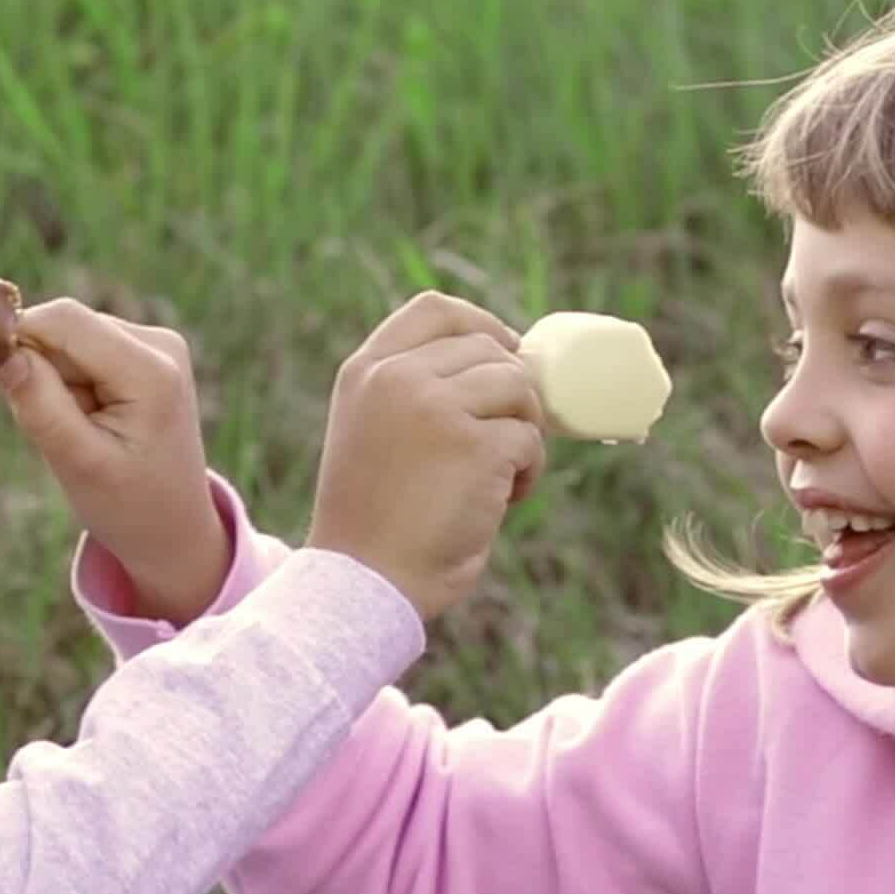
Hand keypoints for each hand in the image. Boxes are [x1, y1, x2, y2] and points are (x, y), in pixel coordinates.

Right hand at [0, 299, 230, 621]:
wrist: (175, 529)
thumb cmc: (128, 505)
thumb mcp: (77, 463)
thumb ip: (39, 405)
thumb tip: (1, 352)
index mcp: (151, 371)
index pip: (64, 320)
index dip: (18, 338)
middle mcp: (160, 344)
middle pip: (66, 328)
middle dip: (43, 372)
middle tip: (61, 429)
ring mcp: (157, 344)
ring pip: (69, 339)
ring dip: (58, 382)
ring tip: (82, 431)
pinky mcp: (145, 352)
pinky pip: (83, 351)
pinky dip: (73, 384)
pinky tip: (92, 421)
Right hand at [305, 291, 545, 618]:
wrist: (365, 582)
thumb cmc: (376, 521)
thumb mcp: (372, 432)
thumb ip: (413, 391)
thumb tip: (506, 365)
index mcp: (366, 371)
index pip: (435, 311)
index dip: (483, 324)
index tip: (506, 353)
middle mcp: (396, 378)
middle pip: (490, 349)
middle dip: (512, 394)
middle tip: (505, 443)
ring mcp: (435, 407)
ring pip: (519, 387)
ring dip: (525, 432)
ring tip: (503, 475)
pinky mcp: (473, 445)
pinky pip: (529, 440)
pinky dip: (529, 472)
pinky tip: (504, 500)